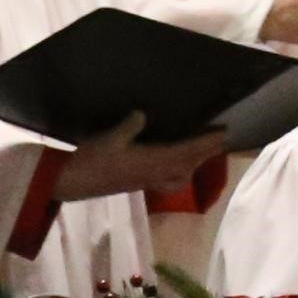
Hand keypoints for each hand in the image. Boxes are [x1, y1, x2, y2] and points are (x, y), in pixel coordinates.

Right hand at [53, 108, 232, 203]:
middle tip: (222, 140)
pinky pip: (169, 180)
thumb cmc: (92, 159)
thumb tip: (143, 113)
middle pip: (189, 164)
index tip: (224, 133)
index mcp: (152, 162)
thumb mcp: (110, 138)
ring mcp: (148, 181)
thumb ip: (130, 126)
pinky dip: (180, 172)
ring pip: (181, 175)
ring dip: (195, 163)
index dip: (206, 143)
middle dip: (207, 153)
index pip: (187, 151)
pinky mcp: (139, 184)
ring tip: (203, 151)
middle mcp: (155, 174)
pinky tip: (177, 166)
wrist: (73, 183)